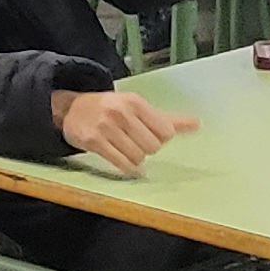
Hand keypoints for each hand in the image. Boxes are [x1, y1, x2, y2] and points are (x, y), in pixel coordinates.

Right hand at [53, 87, 197, 177]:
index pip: (165, 132)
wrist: (71, 110)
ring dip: (135, 159)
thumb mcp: (137, 107)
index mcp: (135, 102)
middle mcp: (120, 112)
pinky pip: (121, 163)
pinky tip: (125, 163)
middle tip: (134, 143)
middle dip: (146, 149)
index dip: (159, 139)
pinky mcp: (94, 141)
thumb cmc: (109, 110)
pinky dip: (127, 168)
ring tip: (125, 150)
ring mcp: (106, 127)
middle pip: (152, 147)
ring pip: (137, 156)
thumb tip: (198, 124)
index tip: (148, 135)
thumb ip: (167, 119)